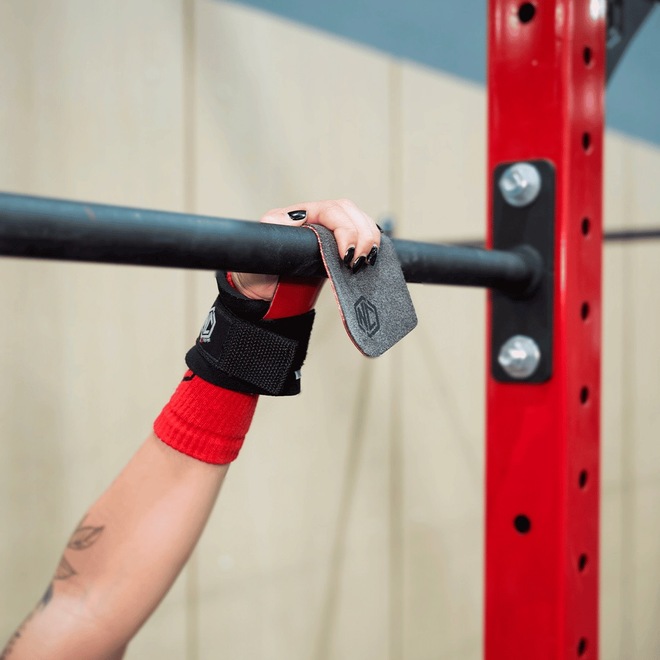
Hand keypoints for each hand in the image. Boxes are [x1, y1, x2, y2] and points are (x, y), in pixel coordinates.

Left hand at [232, 199, 380, 300]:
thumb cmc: (258, 268)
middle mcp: (317, 219)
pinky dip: (371, 246)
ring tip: (366, 261)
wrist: (260, 291)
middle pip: (350, 212)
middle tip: (359, 260)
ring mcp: (329, 233)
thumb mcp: (260, 246)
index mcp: (300, 214)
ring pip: (360, 222)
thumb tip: (294, 218)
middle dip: (362, 233)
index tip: (347, 254)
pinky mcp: (337, 250)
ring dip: (370, 238)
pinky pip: (361, 239)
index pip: (332, 210)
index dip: (346, 229)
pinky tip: (372, 259)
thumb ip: (275, 228)